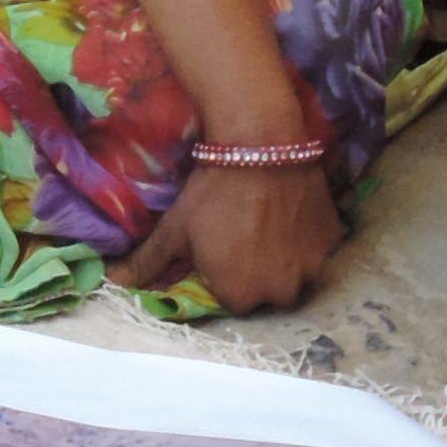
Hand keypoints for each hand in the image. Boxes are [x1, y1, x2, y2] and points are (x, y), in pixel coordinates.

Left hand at [110, 155, 342, 315]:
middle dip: (258, 274)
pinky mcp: (332, 240)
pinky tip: (290, 215)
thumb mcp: (175, 230)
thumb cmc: (212, 193)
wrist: (260, 147)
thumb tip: (114, 283)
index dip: (226, 276)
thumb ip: (148, 263)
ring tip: (270, 228)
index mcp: (240, 296)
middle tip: (246, 238)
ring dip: (285, 261)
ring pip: (297, 274)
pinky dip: (306, 239)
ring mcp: (312, 266)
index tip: (221, 251)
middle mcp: (281, 291)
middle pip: (267, 292)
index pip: (232, 299)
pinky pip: (317, 249)